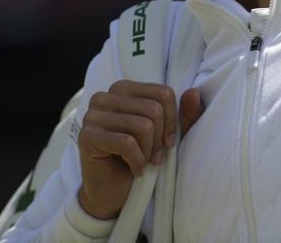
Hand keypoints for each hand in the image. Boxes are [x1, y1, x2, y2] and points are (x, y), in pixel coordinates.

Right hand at [76, 82, 203, 218]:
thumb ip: (183, 116)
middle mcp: (105, 96)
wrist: (112, 192)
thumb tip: (194, 93)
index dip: (172, 121)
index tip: (168, 142)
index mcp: (124, 89)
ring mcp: (93, 115)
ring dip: (148, 151)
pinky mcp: (87, 135)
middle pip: (154, 109)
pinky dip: (137, 161)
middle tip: (154, 156)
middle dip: (159, 139)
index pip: (163, 93)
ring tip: (144, 162)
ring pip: (142, 125)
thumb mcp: (166, 136)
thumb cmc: (139, 159)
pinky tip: (134, 170)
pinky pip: (127, 143)